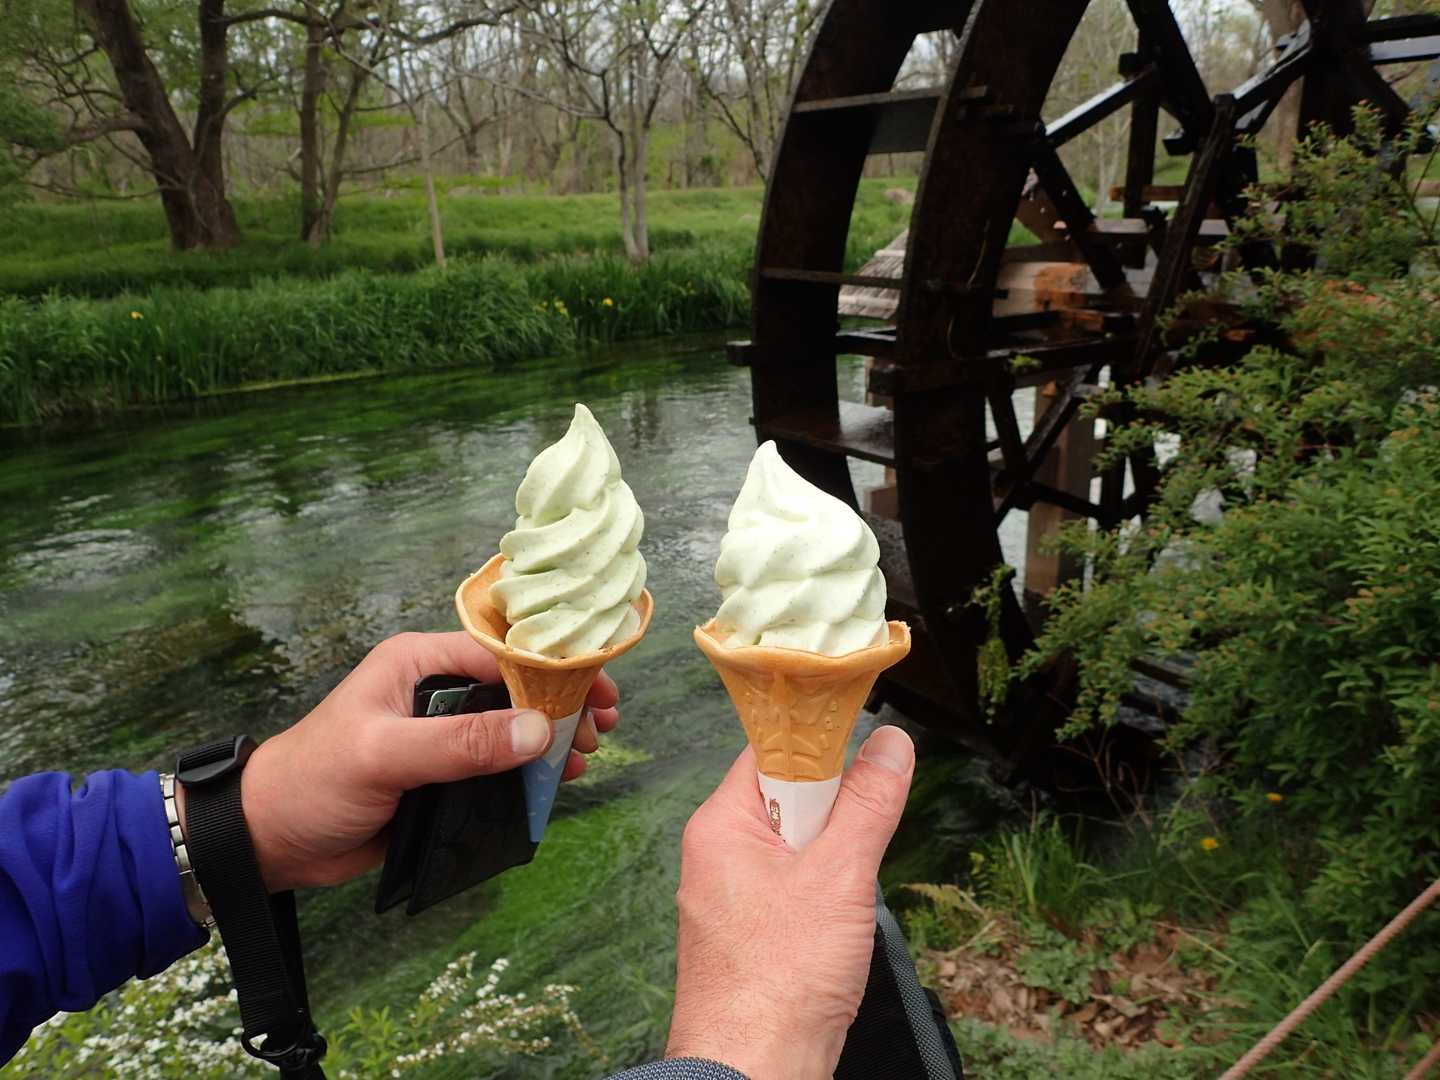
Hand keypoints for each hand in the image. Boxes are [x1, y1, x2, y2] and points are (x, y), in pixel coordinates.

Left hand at [177, 631, 619, 891]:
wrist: (271, 842)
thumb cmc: (315, 782)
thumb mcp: (386, 755)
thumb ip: (459, 743)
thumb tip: (536, 731)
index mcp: (418, 663)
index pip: (501, 653)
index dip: (553, 671)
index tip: (596, 691)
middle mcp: (434, 691)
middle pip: (516, 688)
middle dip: (561, 704)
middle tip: (602, 727)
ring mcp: (440, 735)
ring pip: (512, 727)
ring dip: (552, 738)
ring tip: (589, 753)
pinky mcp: (442, 776)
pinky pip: (498, 765)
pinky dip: (532, 770)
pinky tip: (559, 781)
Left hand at [664, 726, 914, 1079]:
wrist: (754, 1072)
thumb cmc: (779, 982)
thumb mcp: (840, 876)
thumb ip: (868, 804)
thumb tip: (891, 744)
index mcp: (720, 825)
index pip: (769, 752)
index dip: (819, 745)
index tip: (864, 747)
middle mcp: (715, 855)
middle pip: (786, 799)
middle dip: (833, 815)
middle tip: (853, 850)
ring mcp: (729, 897)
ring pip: (795, 849)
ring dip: (832, 862)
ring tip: (842, 900)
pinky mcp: (747, 934)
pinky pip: (791, 890)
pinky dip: (822, 899)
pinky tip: (834, 929)